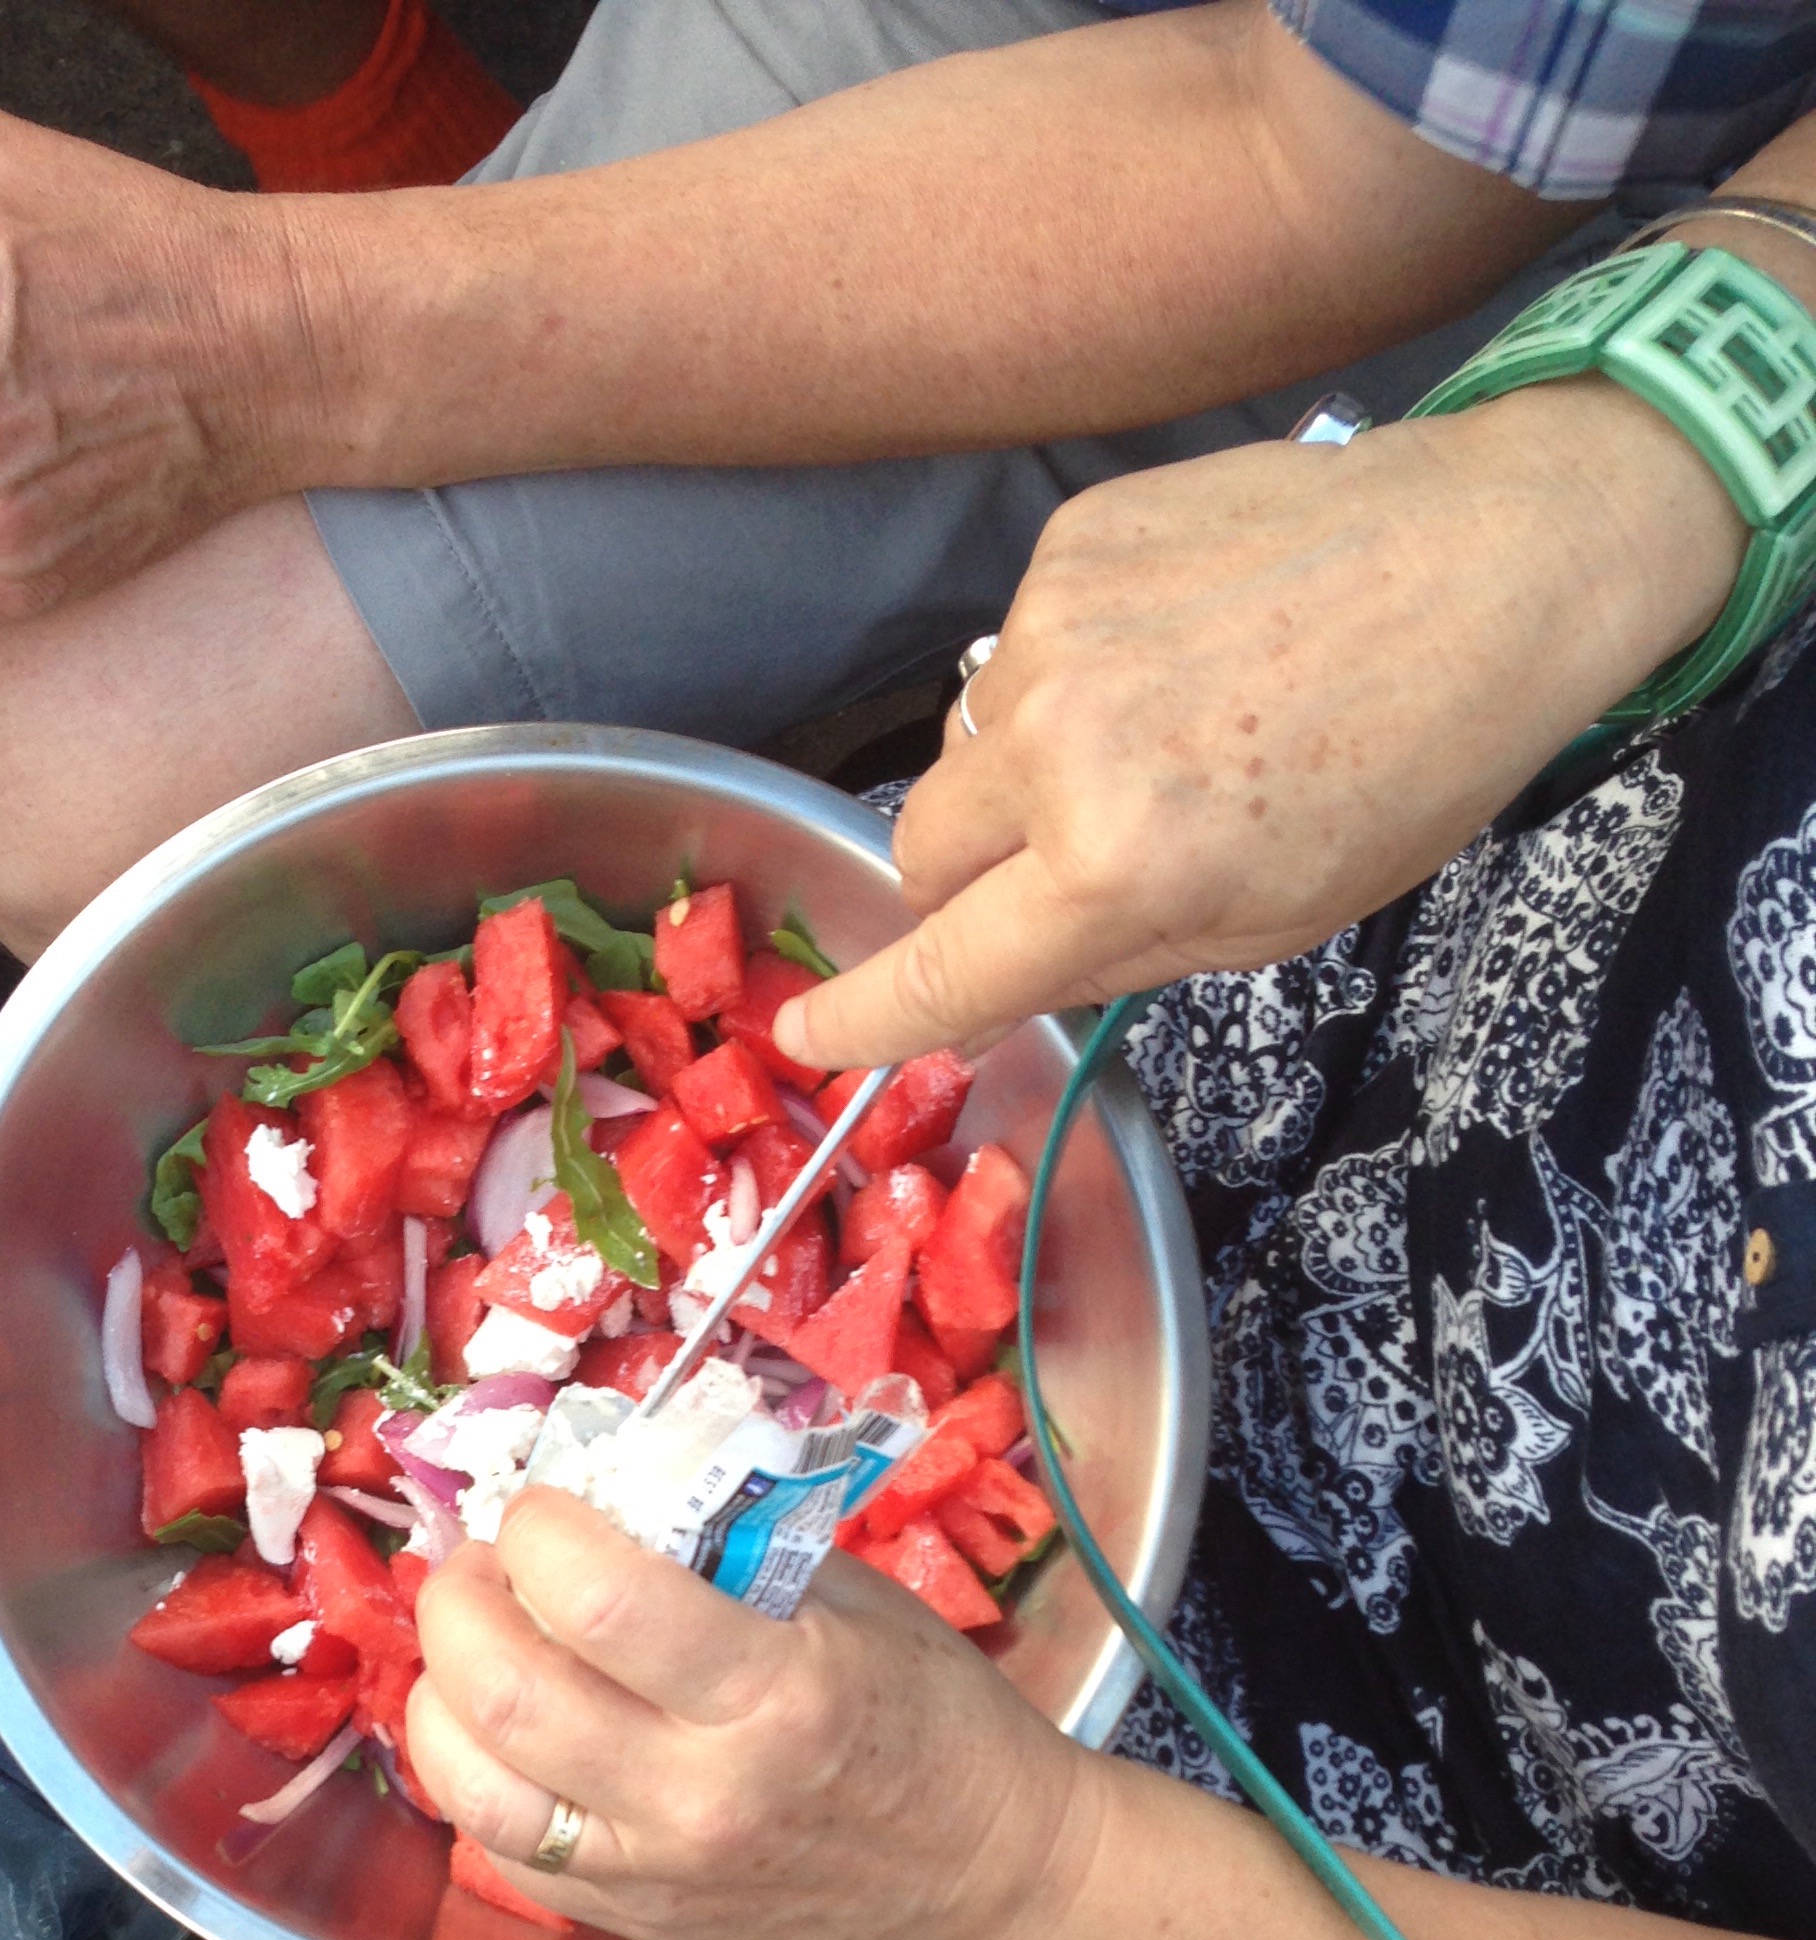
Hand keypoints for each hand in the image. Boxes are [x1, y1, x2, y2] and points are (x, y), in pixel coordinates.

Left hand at [402, 1491, 1092, 1939]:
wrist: (982, 1861)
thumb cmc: (924, 1706)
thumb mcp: (848, 1593)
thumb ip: (724, 1540)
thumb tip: (599, 1485)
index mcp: (775, 1691)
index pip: (600, 1597)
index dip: (538, 1528)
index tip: (543, 1505)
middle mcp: (701, 1794)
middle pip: (506, 1692)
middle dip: (460, 1598)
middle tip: (485, 1562)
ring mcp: (656, 1870)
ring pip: (473, 1783)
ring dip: (442, 1689)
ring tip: (475, 1642)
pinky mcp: (630, 1918)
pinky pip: (498, 1846)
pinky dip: (472, 1772)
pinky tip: (500, 1725)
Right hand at [777, 379, 1747, 1069]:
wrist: (1495, 559)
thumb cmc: (1408, 764)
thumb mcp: (1270, 921)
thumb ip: (1107, 957)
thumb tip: (986, 983)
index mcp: (1118, 864)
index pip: (937, 965)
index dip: (863, 1013)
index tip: (808, 1032)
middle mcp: (1059, 744)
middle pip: (919, 848)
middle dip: (969, 878)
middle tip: (1067, 862)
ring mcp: (1051, 628)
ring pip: (963, 745)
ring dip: (1021, 767)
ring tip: (1155, 729)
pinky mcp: (1067, 543)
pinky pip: (1013, 646)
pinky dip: (1067, 670)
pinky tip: (1173, 648)